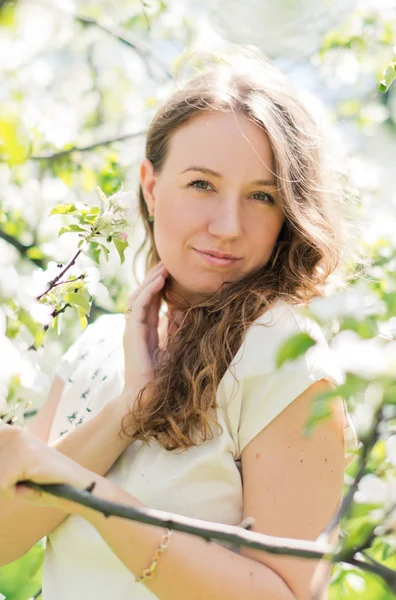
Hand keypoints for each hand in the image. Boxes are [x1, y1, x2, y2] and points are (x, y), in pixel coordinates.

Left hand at [0, 421, 92, 510]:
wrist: (77, 487)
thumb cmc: (44, 482)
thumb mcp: (13, 473)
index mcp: (9, 432)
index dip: (1, 465)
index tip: (19, 472)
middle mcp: (12, 432)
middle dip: (4, 482)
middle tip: (25, 481)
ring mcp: (18, 443)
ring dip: (8, 489)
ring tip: (30, 484)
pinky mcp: (24, 458)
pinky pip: (3, 487)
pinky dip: (17, 493)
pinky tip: (35, 486)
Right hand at [122, 260, 187, 403]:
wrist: (148, 397)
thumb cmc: (162, 378)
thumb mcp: (174, 347)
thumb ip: (176, 329)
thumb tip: (184, 310)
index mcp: (146, 331)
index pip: (151, 302)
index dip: (160, 286)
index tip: (172, 272)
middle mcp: (136, 327)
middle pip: (143, 295)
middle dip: (154, 277)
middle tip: (168, 262)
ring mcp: (132, 329)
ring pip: (138, 296)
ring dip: (151, 280)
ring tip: (164, 267)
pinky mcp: (131, 332)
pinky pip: (138, 305)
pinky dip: (148, 291)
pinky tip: (159, 281)